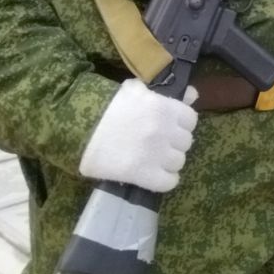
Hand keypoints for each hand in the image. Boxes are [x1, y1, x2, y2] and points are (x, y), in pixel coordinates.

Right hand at [80, 77, 196, 193]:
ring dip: (169, 162)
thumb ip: (168, 94)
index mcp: (165, 108)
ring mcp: (155, 154)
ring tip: (155, 160)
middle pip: (186, 143)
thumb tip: (193, 95)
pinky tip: (154, 175)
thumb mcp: (137, 91)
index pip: (191, 120)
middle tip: (160, 144)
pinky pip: (168, 182)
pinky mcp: (143, 174)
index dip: (181, 124)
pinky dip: (164, 180)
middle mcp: (165, 131)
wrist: (80, 129)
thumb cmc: (107, 106)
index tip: (171, 127)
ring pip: (178, 163)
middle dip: (174, 143)